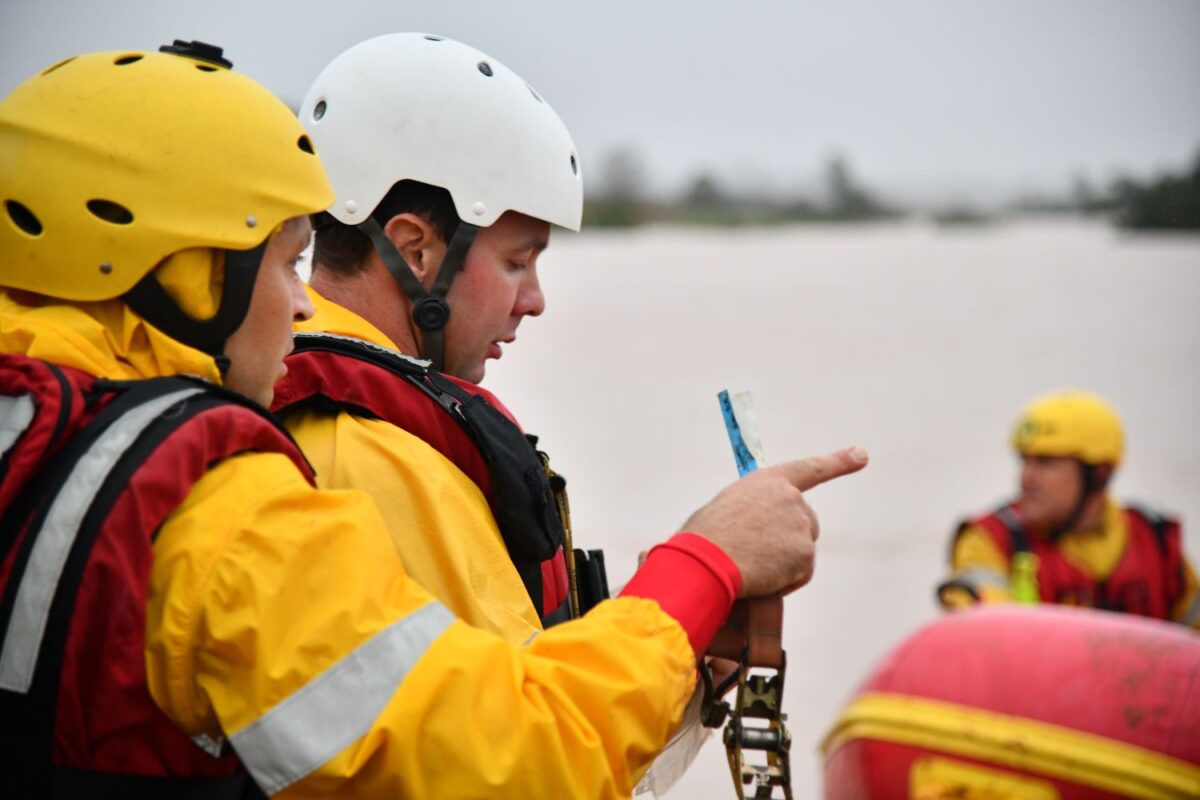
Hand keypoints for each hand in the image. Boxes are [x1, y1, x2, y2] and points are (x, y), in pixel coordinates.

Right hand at [682, 447, 867, 596]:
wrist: (706, 560)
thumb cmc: (703, 538)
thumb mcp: (725, 510)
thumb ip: (751, 512)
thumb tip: (753, 535)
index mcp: (769, 481)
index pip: (810, 468)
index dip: (839, 461)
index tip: (861, 455)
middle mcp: (792, 498)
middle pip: (807, 523)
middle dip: (791, 540)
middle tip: (758, 553)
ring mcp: (801, 526)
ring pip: (801, 552)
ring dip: (783, 563)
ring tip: (750, 565)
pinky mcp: (805, 554)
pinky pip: (799, 575)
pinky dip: (782, 582)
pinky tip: (759, 579)